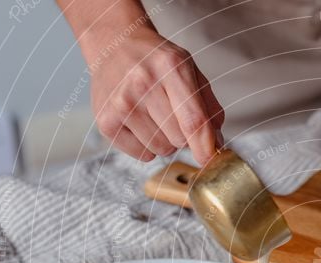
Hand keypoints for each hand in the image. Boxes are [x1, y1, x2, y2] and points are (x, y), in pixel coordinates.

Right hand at [86, 27, 223, 163]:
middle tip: (171, 112)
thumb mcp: (189, 70)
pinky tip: (138, 121)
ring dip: (165, 140)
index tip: (210, 160)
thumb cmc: (156, 61)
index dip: (205, 146)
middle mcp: (143, 83)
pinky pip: (143, 155)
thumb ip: (209, 106)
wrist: (113, 45)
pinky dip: (146, 145)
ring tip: (153, 114)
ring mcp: (121, 104)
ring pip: (162, 149)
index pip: (193, 119)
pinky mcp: (105, 122)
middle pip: (179, 139)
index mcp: (171, 66)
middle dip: (184, 135)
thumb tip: (215, 145)